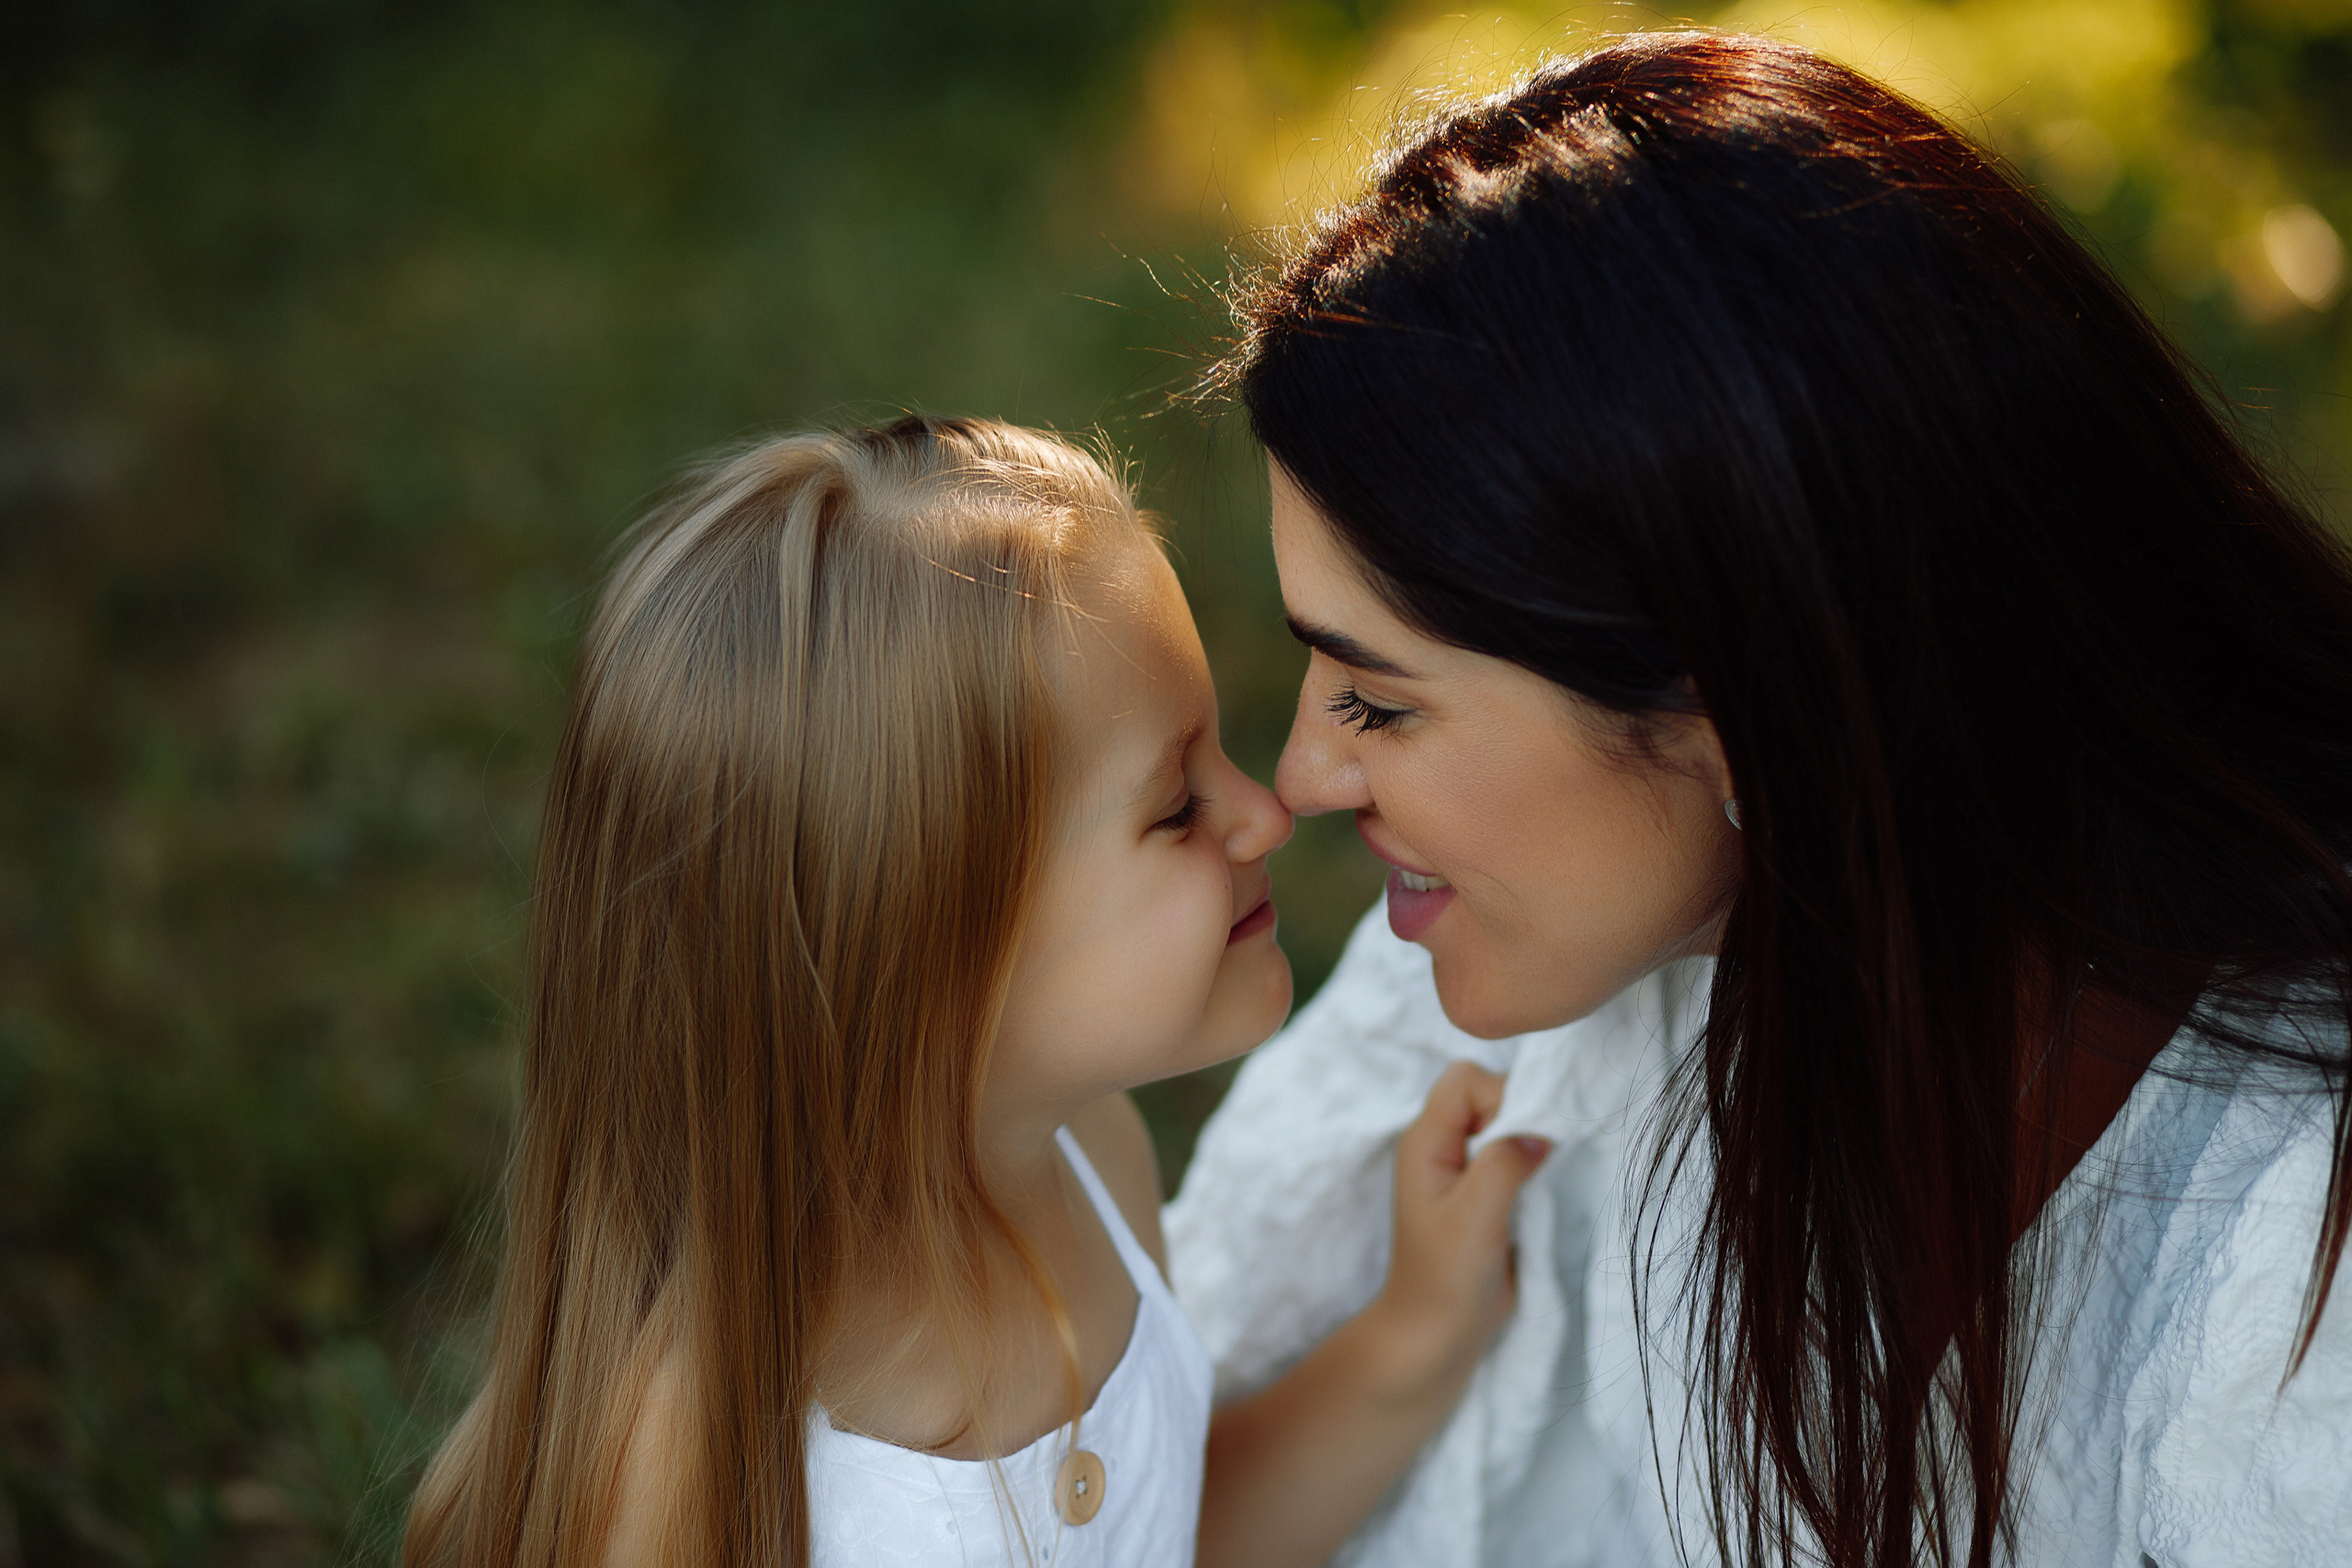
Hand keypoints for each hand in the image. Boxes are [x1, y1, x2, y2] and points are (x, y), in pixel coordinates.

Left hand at [1365, 1061, 1551, 1389]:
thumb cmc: (1446, 1279)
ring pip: (1504, 1124)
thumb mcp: (1475, 1217)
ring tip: (1530, 1187)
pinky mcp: (1483, 1191)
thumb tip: (1541, 1132)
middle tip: (1530, 1168)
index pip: (1466, 1080)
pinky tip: (1534, 1198)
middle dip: (1521, 1120)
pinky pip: (1512, 1154)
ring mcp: (1461, 1168)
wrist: (1436, 1335)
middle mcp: (1440, 1146)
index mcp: (1425, 1142)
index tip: (1520, 1146)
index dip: (1502, 1099)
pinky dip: (1531, 1166)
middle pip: (1488, 1095)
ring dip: (1528, 1146)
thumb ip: (1504, 1163)